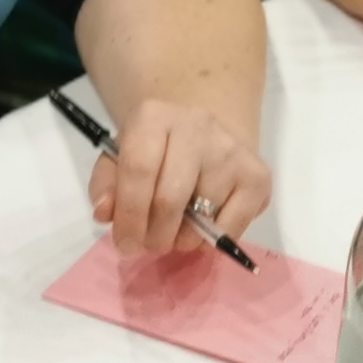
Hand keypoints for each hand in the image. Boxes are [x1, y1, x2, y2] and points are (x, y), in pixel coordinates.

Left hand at [88, 97, 271, 256]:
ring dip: (181, 241)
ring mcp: (231, 150)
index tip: (124, 245)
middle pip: (169, 198)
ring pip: (201, 218)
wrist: (204, 133)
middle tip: (148, 246)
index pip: (138, 169)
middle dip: (154, 236)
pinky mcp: (258, 175)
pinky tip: (201, 228)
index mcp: (154, 116)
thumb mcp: (119, 157)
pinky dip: (210, 242)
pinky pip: (231, 228)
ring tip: (173, 234)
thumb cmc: (154, 151)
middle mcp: (197, 126)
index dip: (129, 215)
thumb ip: (106, 185)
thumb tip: (104, 213)